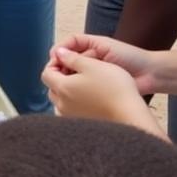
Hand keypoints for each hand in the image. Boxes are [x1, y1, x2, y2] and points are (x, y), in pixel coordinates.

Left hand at [41, 48, 162, 135]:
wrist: (130, 114)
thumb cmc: (114, 88)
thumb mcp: (92, 65)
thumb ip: (72, 57)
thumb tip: (58, 53)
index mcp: (62, 88)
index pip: (46, 73)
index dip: (55, 63)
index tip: (68, 59)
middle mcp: (62, 104)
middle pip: (53, 87)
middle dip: (60, 77)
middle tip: (77, 70)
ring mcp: (71, 116)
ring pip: (61, 100)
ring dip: (67, 90)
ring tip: (85, 84)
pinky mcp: (81, 124)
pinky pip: (70, 111)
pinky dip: (75, 103)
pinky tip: (89, 98)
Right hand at [49, 33, 158, 95]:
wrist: (150, 75)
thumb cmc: (130, 57)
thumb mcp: (104, 45)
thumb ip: (81, 46)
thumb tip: (58, 51)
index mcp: (88, 49)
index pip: (65, 48)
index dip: (58, 53)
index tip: (54, 59)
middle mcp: (87, 63)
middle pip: (64, 64)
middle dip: (59, 68)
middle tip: (58, 74)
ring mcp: (90, 77)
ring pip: (69, 78)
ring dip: (65, 80)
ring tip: (65, 83)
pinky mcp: (94, 91)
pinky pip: (79, 90)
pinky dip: (73, 91)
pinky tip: (72, 93)